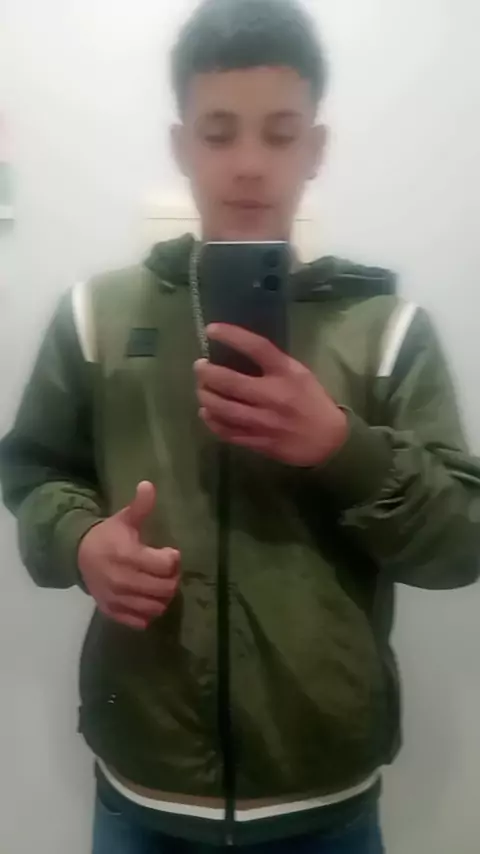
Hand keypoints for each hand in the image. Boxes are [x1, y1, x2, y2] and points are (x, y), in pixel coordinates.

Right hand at [78, 481, 179, 629]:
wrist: (78, 555)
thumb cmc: (108, 535)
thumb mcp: (124, 519)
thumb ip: (140, 506)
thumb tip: (149, 484)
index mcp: (127, 556)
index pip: (166, 565)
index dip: (173, 559)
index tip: (170, 553)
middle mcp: (122, 581)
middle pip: (164, 588)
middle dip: (173, 578)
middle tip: (168, 570)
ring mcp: (117, 599)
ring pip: (155, 607)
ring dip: (163, 597)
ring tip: (160, 583)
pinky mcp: (112, 612)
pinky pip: (140, 621)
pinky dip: (149, 613)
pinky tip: (148, 598)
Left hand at [195, 324, 347, 466]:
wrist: (328, 440)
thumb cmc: (312, 401)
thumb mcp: (299, 373)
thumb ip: (273, 364)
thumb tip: (238, 353)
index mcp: (286, 374)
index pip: (256, 348)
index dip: (231, 336)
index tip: (211, 330)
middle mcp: (273, 396)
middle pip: (229, 381)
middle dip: (207, 372)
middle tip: (199, 366)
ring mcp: (264, 421)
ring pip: (223, 408)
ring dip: (205, 396)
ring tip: (201, 389)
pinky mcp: (258, 441)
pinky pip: (227, 431)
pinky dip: (212, 421)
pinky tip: (207, 412)